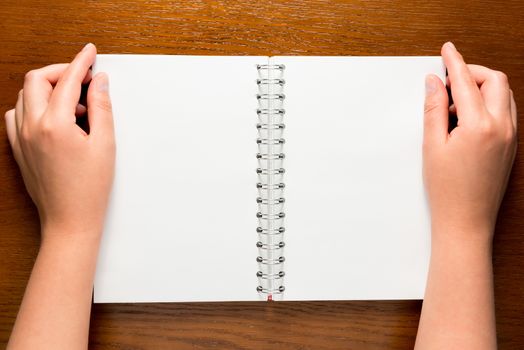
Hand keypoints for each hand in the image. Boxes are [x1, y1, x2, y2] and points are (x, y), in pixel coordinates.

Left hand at [4, 43, 114, 241]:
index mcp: (54, 125)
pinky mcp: (18, 149)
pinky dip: (33, 106)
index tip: (90, 52)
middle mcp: (31, 128)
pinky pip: (17, 115)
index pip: (67, 81)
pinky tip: (53, 117)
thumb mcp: (105, 145)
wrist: (70, 221)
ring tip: (75, 105)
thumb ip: (102, 108)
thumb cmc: (89, 190)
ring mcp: (20, 139)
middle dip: (61, 72)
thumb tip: (99, 83)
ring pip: (24, 95)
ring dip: (48, 89)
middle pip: (38, 80)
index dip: (81, 62)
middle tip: (83, 78)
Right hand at [423, 42, 516, 242]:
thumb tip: (433, 84)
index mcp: (480, 126)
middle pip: (494, 80)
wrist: (466, 222)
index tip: (447, 50)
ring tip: (454, 104)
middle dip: (472, 72)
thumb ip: (434, 110)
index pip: (466, 82)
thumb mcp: (432, 146)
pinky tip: (467, 119)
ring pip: (504, 94)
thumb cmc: (447, 190)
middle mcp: (503, 127)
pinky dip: (489, 104)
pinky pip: (506, 111)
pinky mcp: (512, 146)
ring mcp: (511, 137)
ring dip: (482, 88)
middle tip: (448, 80)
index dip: (454, 62)